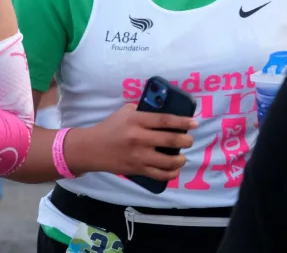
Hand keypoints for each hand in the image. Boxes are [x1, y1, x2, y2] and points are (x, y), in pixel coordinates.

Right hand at [71, 104, 196, 180]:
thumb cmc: (109, 128)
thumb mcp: (123, 113)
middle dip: (185, 141)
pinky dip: (172, 173)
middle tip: (188, 141)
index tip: (194, 123)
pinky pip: (161, 175)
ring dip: (181, 159)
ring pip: (169, 161)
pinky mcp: (137, 169)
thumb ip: (141, 111)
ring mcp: (138, 156)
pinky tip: (174, 168)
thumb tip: (162, 111)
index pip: (164, 120)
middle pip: (171, 140)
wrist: (92, 149)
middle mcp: (138, 138)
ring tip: (181, 156)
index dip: (182, 122)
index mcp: (135, 121)